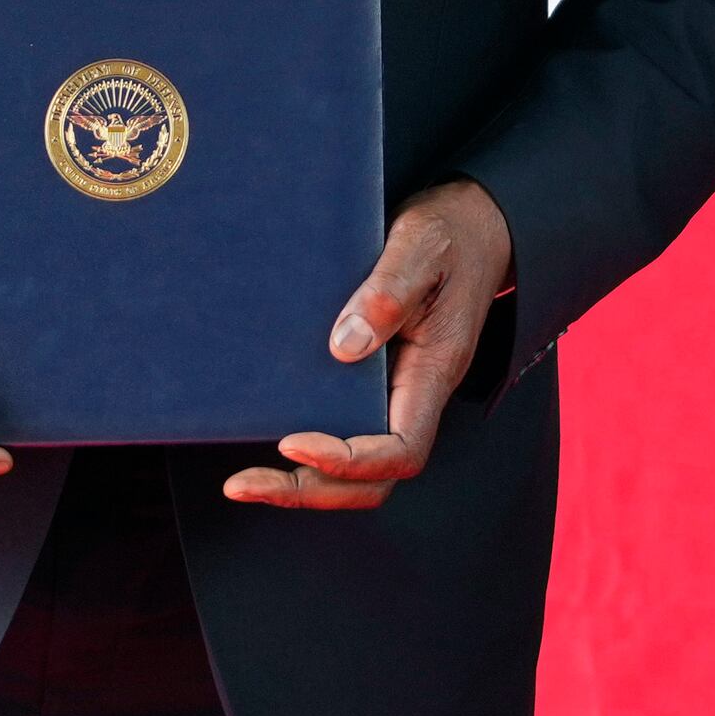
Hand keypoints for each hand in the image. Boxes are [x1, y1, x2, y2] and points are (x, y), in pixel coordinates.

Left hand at [227, 177, 514, 510]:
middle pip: (375, 480)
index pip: (400, 450)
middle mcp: (416, 396)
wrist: (473, 224)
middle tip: (241, 485)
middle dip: (310, 491)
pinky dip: (306, 454)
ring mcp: (396, 393)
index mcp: (434, 373)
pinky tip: (261, 437)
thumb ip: (389, 293)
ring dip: (302, 484)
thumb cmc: (452, 234)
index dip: (347, 460)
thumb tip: (344, 345)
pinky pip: (345, 432)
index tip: (290, 441)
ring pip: (358, 471)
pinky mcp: (376, 381)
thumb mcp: (422, 247)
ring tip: (242, 482)